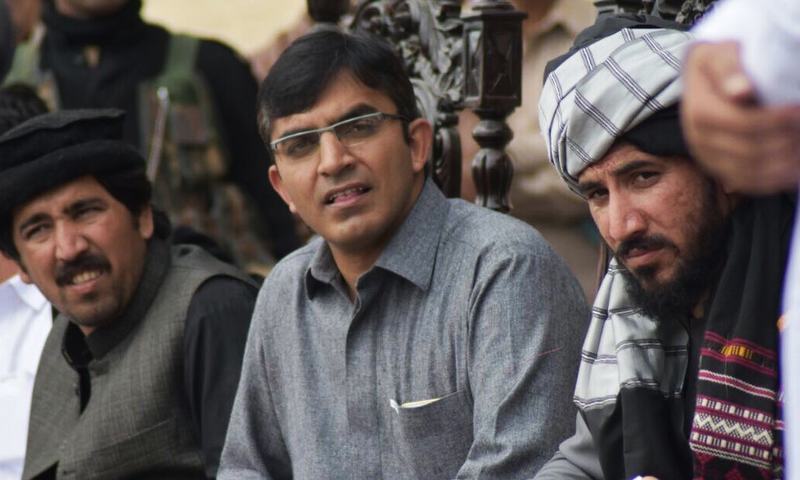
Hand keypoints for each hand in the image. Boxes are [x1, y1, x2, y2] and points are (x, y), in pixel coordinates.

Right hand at [681, 41, 799, 193]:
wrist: (702, 79)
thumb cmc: (718, 62)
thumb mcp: (717, 53)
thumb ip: (728, 68)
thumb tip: (741, 90)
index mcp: (699, 112)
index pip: (743, 123)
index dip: (776, 121)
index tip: (799, 110)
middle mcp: (698, 139)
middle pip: (749, 151)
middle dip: (786, 142)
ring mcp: (706, 157)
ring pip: (750, 171)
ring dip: (784, 163)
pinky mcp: (716, 168)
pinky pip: (747, 183)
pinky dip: (774, 180)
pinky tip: (794, 169)